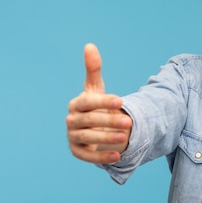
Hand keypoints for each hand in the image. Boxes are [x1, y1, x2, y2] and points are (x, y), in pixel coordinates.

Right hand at [66, 44, 132, 163]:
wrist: (93, 127)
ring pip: (88, 138)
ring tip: (124, 138)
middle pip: (90, 121)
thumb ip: (93, 69)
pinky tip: (118, 156)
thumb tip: (89, 45)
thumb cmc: (96, 106)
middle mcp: (72, 120)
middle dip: (109, 121)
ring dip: (106, 138)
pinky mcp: (77, 152)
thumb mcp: (96, 88)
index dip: (104, 102)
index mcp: (77, 104)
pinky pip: (88, 156)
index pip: (89, 102)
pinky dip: (102, 157)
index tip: (121, 101)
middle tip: (129, 121)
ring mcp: (73, 137)